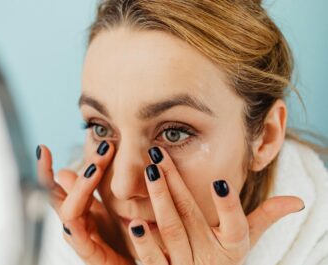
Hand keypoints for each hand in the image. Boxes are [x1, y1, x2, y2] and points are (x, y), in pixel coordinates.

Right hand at [36, 141, 134, 264]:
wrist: (132, 263)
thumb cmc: (117, 237)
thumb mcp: (103, 207)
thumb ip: (87, 190)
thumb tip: (64, 171)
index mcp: (76, 208)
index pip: (55, 185)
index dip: (46, 169)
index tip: (42, 148)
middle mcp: (72, 221)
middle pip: (62, 193)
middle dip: (81, 168)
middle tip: (104, 149)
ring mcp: (77, 236)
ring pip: (69, 209)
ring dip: (81, 187)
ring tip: (96, 168)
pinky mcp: (87, 252)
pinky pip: (77, 235)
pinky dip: (75, 222)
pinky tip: (79, 211)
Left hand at [128, 146, 303, 264]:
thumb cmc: (223, 257)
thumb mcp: (244, 240)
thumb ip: (265, 218)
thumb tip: (297, 201)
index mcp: (231, 245)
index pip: (236, 225)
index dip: (229, 206)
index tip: (219, 182)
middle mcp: (209, 256)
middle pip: (193, 217)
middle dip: (176, 184)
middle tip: (159, 154)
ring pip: (172, 231)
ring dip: (160, 201)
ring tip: (149, 173)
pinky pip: (153, 259)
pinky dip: (144, 243)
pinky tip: (132, 222)